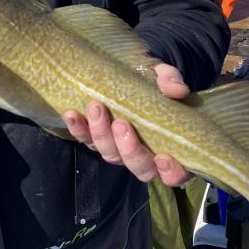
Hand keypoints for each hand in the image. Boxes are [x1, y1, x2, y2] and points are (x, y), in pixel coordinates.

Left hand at [61, 63, 193, 185]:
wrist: (133, 76)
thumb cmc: (156, 83)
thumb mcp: (165, 76)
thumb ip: (171, 81)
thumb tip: (177, 90)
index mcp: (173, 147)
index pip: (176, 173)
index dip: (171, 172)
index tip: (162, 156)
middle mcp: (146, 156)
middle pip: (139, 167)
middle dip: (128, 149)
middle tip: (121, 124)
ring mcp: (120, 150)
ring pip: (111, 156)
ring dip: (101, 135)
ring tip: (96, 108)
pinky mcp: (98, 139)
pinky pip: (87, 141)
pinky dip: (78, 129)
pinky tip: (72, 114)